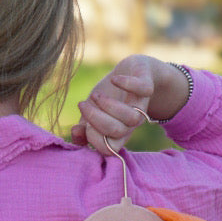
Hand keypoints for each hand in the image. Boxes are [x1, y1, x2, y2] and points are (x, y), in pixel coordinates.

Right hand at [69, 56, 190, 152]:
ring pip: (131, 118)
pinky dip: (127, 84)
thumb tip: (75, 133)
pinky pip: (144, 89)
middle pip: (117, 132)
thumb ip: (84, 126)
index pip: (108, 148)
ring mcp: (140, 105)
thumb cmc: (111, 95)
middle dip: (95, 118)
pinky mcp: (147, 86)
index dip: (93, 138)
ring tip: (94, 95)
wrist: (135, 72)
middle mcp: (131, 123)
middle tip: (82, 104)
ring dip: (109, 106)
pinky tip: (113, 79)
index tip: (81, 123)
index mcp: (118, 133)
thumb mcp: (94, 110)